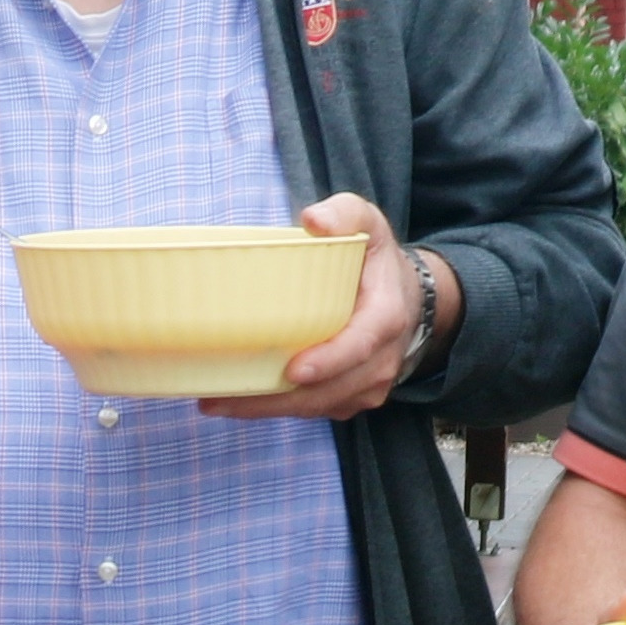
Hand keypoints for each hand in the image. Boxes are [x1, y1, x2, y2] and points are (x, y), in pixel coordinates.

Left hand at [201, 193, 414, 421]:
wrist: (409, 299)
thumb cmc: (376, 261)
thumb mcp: (369, 224)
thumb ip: (345, 214)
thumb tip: (313, 219)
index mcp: (385, 317)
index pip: (359, 346)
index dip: (328, 362)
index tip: (293, 371)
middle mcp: (381, 359)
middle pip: (329, 389)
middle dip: (276, 400)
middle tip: (222, 398)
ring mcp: (368, 384)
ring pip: (317, 407)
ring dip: (267, 410)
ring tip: (216, 403)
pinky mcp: (352, 397)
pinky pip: (316, 410)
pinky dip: (279, 410)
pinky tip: (239, 402)